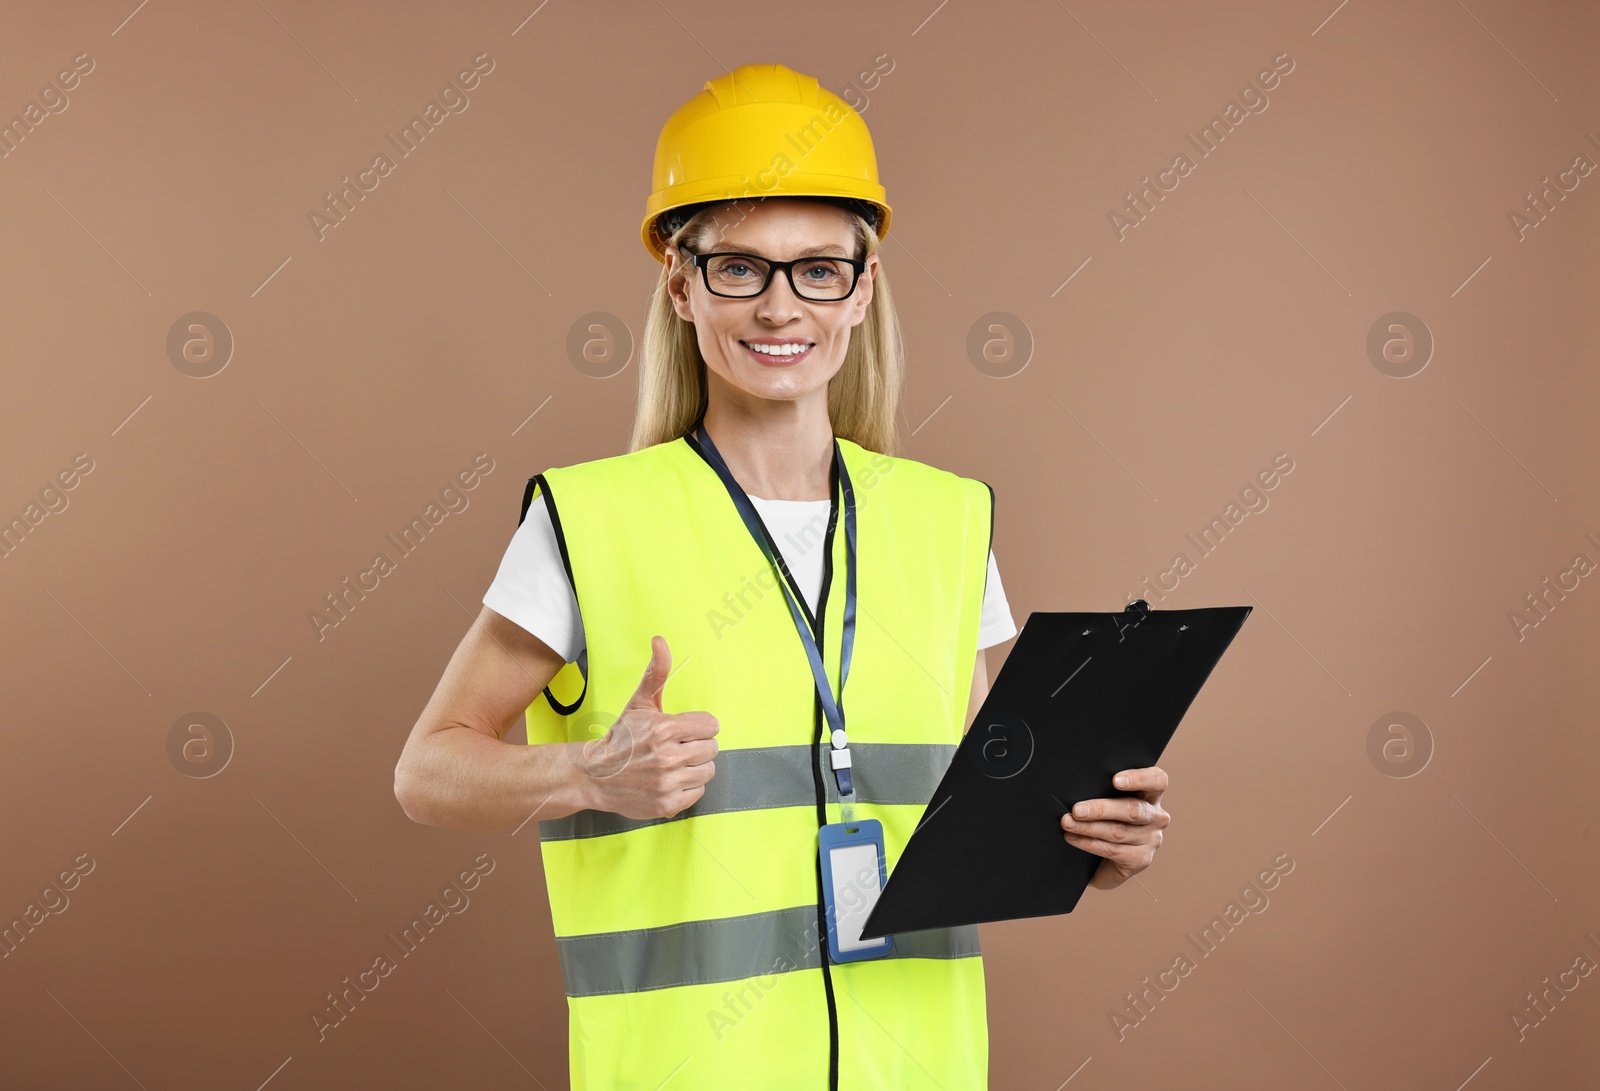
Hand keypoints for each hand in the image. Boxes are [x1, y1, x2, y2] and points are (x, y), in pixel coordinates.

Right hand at [574, 635, 717, 819]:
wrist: (593, 775)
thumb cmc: (621, 738)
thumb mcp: (639, 703)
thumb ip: (656, 673)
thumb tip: (660, 640)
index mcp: (664, 729)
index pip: (711, 726)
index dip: (699, 727)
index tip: (685, 731)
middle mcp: (667, 757)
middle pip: (712, 749)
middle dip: (697, 746)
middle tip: (677, 748)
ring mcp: (667, 783)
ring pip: (708, 771)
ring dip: (695, 768)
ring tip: (674, 765)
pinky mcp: (667, 805)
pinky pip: (698, 793)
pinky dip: (687, 788)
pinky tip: (670, 781)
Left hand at [1060, 766, 1169, 890]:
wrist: (1107, 856)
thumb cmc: (1107, 817)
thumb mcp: (1110, 799)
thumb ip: (1104, 790)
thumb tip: (1078, 785)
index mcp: (1152, 794)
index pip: (1157, 781)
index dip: (1138, 778)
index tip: (1115, 780)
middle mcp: (1156, 817)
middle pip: (1133, 810)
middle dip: (1101, 809)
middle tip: (1077, 810)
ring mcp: (1151, 840)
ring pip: (1119, 832)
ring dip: (1089, 828)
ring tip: (1067, 823)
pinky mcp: (1142, 859)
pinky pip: (1113, 850)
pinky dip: (1089, 843)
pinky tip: (1073, 838)